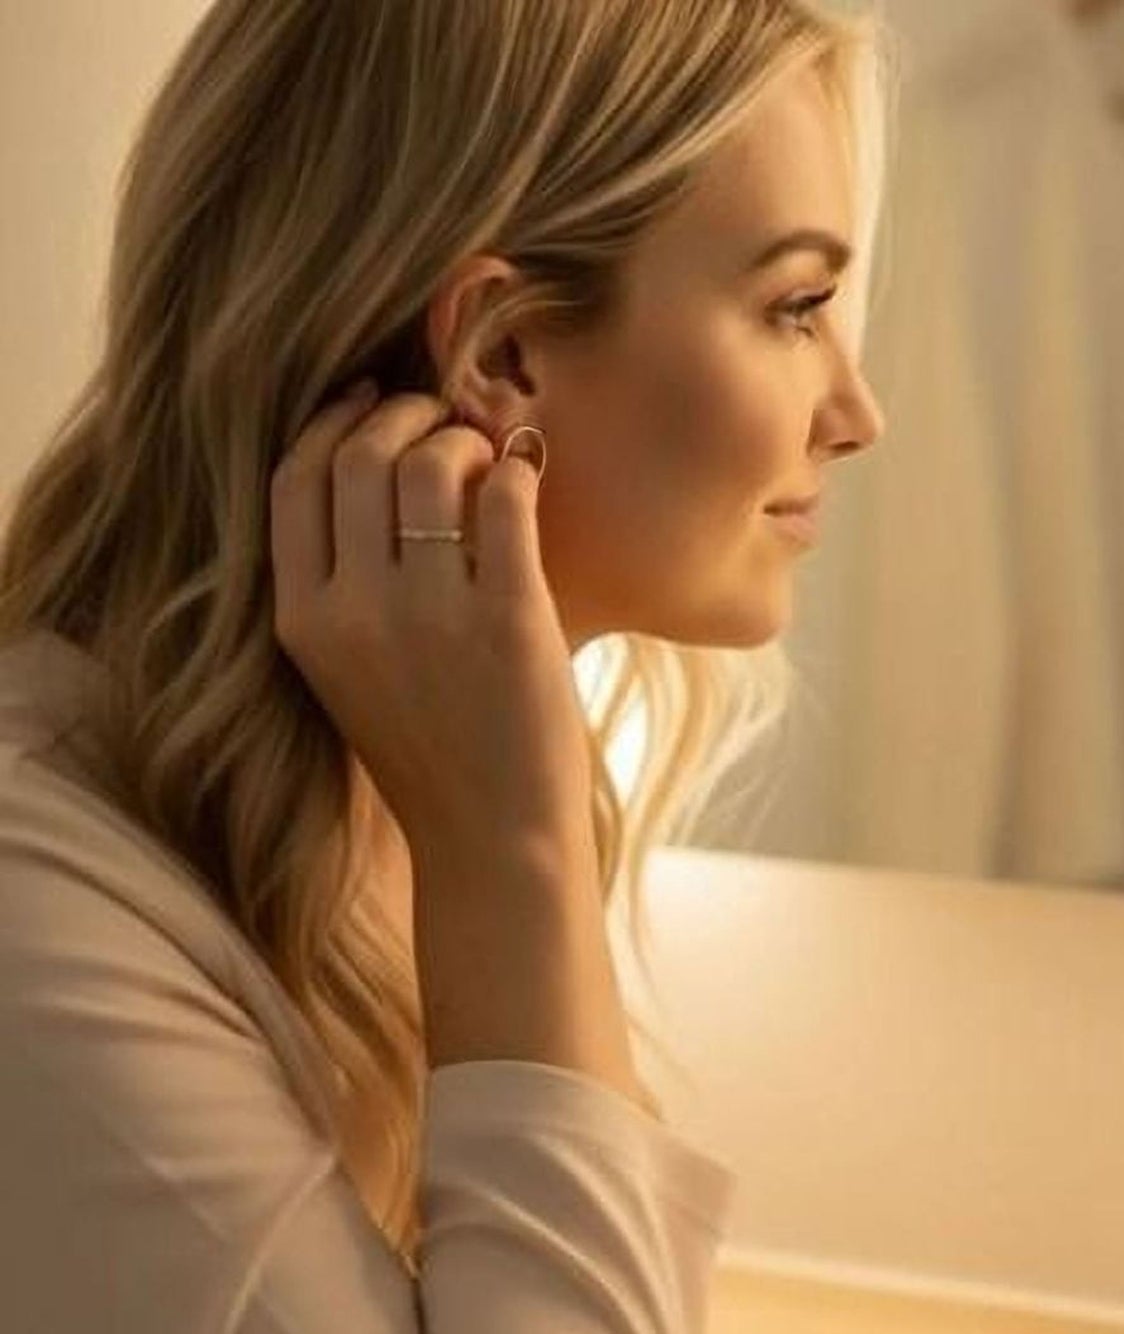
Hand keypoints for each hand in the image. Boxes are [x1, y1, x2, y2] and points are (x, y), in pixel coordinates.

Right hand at [269, 385, 592, 862]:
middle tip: (444, 417)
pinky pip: (506, 500)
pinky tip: (527, 474)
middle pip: (358, 456)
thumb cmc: (434, 752)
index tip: (370, 400)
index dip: (333, 422)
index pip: (293, 480)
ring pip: (430, 464)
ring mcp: (429, 614)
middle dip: (405, 416)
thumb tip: (389, 469)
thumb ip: (352, 585)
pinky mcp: (509, 620)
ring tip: (489, 453)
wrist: (492, 839)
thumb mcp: (353, 671)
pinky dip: (517, 470)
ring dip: (463, 437)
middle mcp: (354, 610)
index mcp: (303, 620)